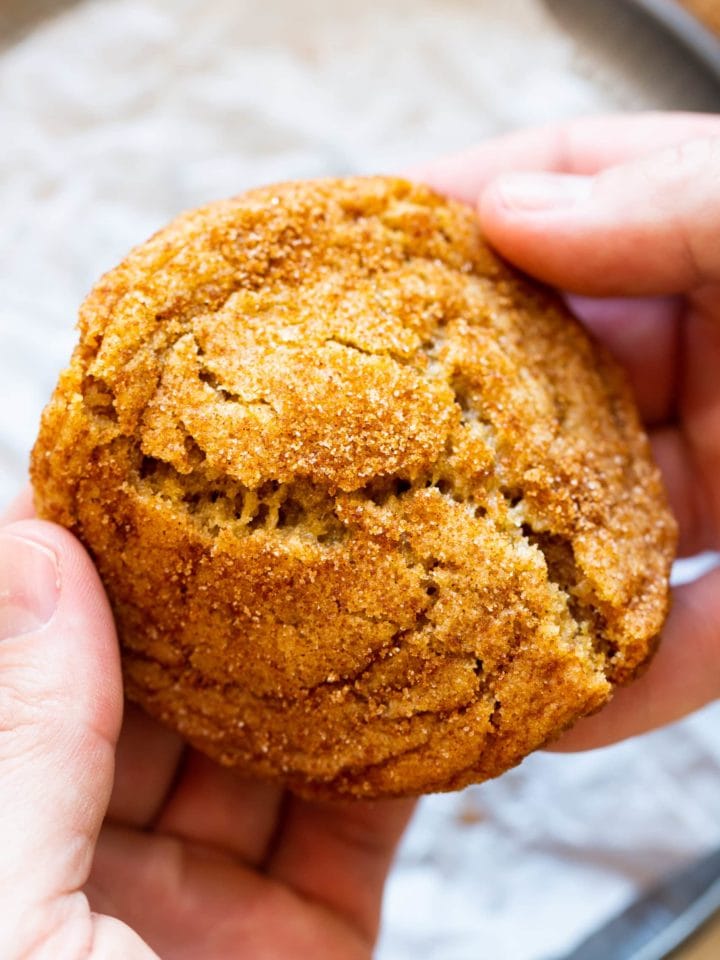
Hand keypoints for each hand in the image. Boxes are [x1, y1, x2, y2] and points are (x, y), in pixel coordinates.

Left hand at [0, 492, 412, 959]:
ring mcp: (211, 894)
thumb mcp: (4, 909)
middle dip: (211, 590)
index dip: (67, 558)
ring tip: (346, 550)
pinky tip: (409, 670)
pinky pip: (360, 820)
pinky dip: (394, 750)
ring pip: (270, 740)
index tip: (117, 466)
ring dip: (314, 656)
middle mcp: (106, 856)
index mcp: (11, 831)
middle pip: (166, 688)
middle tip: (255, 488)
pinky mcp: (311, 935)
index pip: (38, 661)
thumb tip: (38, 561)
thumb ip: (26, 741)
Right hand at [413, 111, 719, 749]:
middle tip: (355, 422)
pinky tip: (550, 704)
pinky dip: (621, 676)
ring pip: (597, 513)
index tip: (357, 251)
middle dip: (456, 399)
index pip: (565, 199)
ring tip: (414, 571)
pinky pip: (682, 633)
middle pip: (553, 368)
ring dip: (516, 555)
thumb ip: (682, 206)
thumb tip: (511, 208)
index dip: (457, 215)